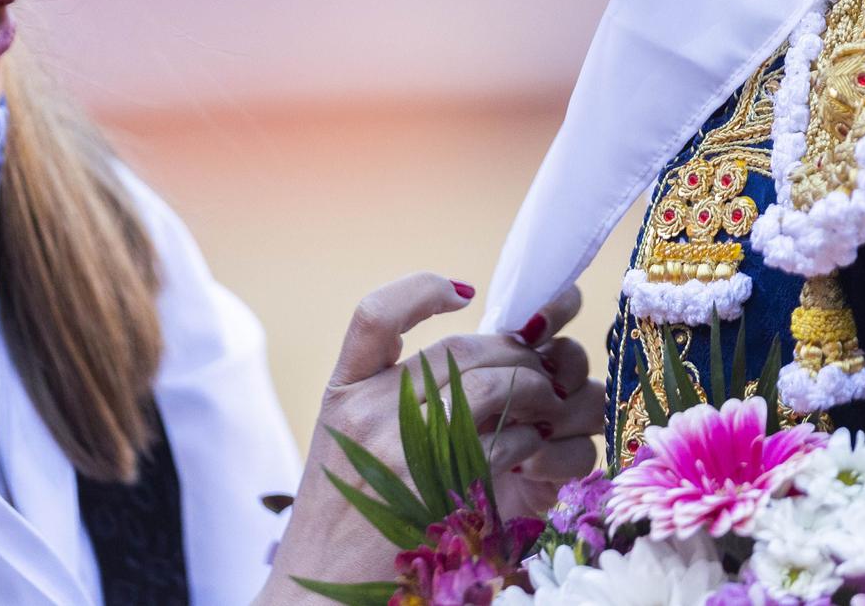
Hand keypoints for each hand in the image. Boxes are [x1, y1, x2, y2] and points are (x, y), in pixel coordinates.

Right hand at [256, 275, 603, 603]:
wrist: (319, 596)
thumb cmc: (345, 522)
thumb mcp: (347, 445)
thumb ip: (392, 400)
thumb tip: (473, 357)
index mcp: (343, 394)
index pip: (374, 314)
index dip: (422, 289)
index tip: (463, 293)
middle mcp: (369, 412)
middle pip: (459, 348)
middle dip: (512, 353)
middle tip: (537, 370)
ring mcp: (404, 449)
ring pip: (492, 385)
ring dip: (534, 391)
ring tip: (544, 406)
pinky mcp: (443, 491)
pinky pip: (507, 442)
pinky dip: (532, 439)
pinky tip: (534, 447)